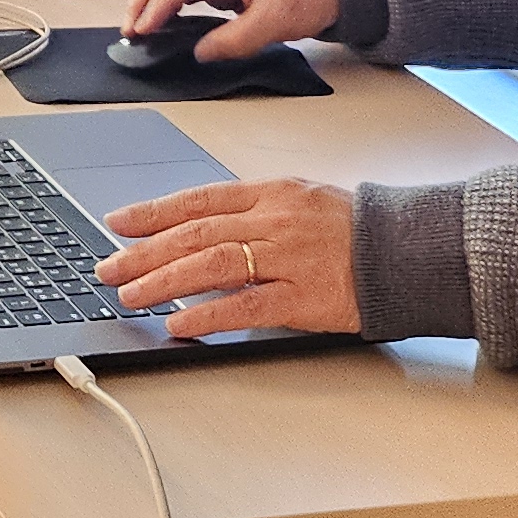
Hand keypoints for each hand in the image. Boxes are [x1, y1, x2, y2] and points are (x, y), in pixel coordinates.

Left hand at [95, 177, 361, 336]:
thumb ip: (255, 214)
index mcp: (272, 192)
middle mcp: (275, 220)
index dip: (154, 212)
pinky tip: (178, 324)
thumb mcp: (302, 202)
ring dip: (165, 281)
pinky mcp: (304, 297)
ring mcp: (289, 257)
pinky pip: (246, 306)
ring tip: (131, 294)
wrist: (410, 251)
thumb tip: (201, 231)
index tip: (118, 222)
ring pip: (213, 265)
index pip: (200, 198)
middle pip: (196, 232)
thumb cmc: (357, 229)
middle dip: (145, 251)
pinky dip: (207, 315)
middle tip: (108, 266)